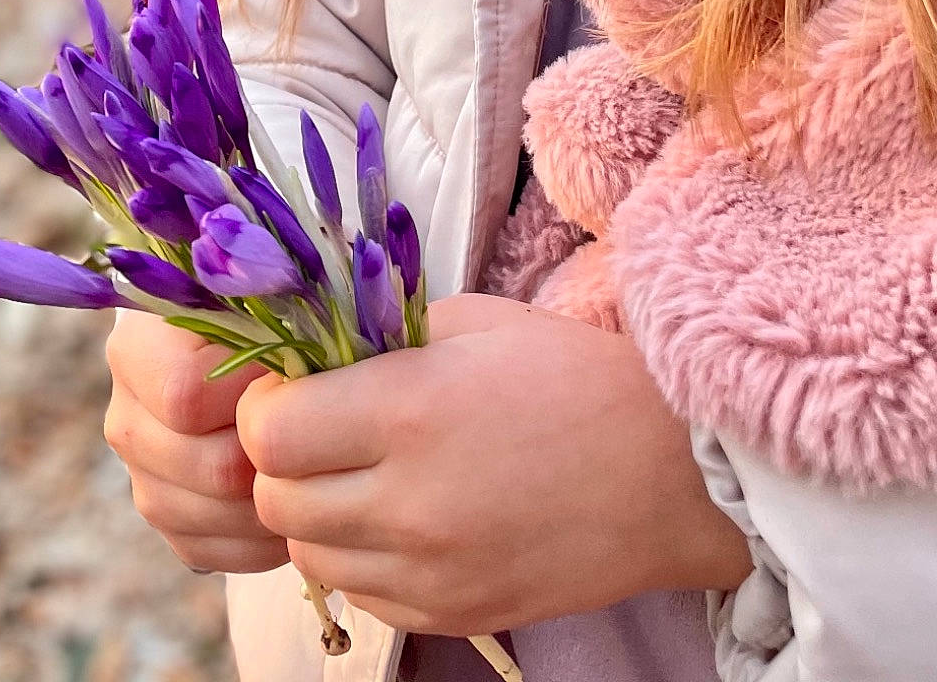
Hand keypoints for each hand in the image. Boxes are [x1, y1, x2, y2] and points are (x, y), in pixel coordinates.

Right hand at [103, 308, 289, 574]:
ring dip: (271, 501)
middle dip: (273, 455)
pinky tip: (287, 497)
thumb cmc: (274, 306)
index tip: (290, 377)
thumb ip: (271, 309)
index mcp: (138, 346)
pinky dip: (258, 538)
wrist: (260, 339)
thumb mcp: (267, 292)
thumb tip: (296, 359)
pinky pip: (210, 552)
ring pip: (210, 519)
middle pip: (209, 468)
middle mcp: (126, 414)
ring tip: (311, 465)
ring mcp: (140, 474)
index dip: (252, 395)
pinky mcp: (165, 518)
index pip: (187, 397)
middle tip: (315, 430)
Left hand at [235, 292, 751, 636]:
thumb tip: (304, 353)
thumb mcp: (471, 323)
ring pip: (311, 557)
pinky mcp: (455, 613)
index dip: (265, 406)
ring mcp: (432, 571)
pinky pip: (364, 597)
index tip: (292, 388)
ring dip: (318, 513)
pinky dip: (364, 560)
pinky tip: (404, 516)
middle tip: (321, 429)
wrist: (671, 472)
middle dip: (282, 462)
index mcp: (409, 411)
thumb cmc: (571, 377)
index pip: (266, 432)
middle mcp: (410, 501)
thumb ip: (377, 337)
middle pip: (276, 501)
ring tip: (363, 472)